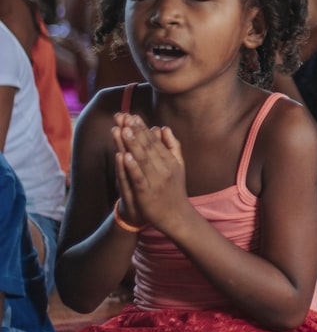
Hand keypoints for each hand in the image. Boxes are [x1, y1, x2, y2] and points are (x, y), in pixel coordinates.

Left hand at [112, 113, 187, 232]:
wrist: (176, 216)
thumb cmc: (175, 189)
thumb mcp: (178, 165)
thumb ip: (172, 146)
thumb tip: (163, 128)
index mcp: (170, 161)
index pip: (154, 141)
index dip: (142, 128)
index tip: (132, 115)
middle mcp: (164, 169)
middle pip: (147, 147)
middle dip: (134, 131)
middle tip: (124, 117)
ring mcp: (156, 181)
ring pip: (141, 160)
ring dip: (131, 144)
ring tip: (123, 130)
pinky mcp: (146, 194)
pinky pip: (138, 178)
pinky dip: (132, 167)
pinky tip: (124, 156)